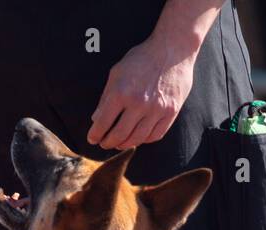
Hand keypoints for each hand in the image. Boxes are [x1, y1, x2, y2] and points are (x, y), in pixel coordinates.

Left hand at [88, 35, 195, 150]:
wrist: (173, 49)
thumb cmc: (142, 58)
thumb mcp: (117, 72)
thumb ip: (106, 97)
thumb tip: (96, 119)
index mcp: (121, 92)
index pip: (102, 123)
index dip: (95, 135)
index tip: (92, 139)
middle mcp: (138, 103)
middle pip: (119, 135)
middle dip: (108, 143)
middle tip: (104, 143)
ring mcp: (156, 109)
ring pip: (137, 139)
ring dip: (125, 144)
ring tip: (120, 143)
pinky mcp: (171, 112)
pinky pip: (155, 135)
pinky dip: (144, 140)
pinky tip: (138, 137)